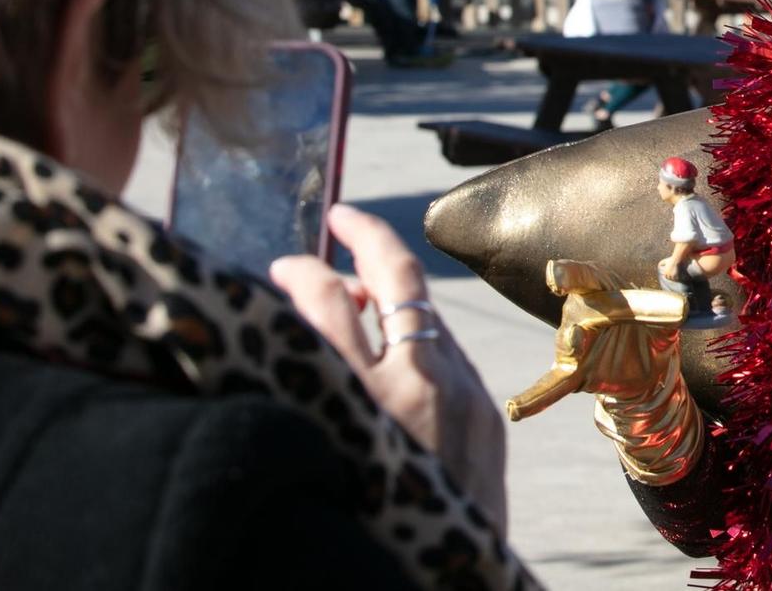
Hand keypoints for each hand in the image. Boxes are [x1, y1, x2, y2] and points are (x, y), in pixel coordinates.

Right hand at [271, 204, 507, 530]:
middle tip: (342, 217)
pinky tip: (397, 348)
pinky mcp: (486, 418)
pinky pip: (451, 358)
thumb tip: (293, 330)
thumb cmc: (367, 538)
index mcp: (366, 400)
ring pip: (428, 317)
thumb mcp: (324, 453)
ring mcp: (462, 397)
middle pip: (397, 282)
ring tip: (359, 285)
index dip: (304, 273)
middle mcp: (421, 386)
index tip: (285, 266)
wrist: (444, 580)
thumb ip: (314, 388)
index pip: (330, 302)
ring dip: (394, 294)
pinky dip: (420, 340)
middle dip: (367, 238)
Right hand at [504, 260, 704, 486]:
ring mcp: (573, 345)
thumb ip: (665, 313)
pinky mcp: (574, 374)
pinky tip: (515, 410)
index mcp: (601, 289)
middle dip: (576, 306)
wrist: (651, 366)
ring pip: (569, 343)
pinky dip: (533, 399)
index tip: (555, 272)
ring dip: (571, 342)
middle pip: (576, 308)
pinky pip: (550, 387)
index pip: (584, 276)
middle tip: (562, 287)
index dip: (570, 273)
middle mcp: (579, 313)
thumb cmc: (652, 328)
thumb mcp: (665, 322)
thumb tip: (681, 308)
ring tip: (573, 340)